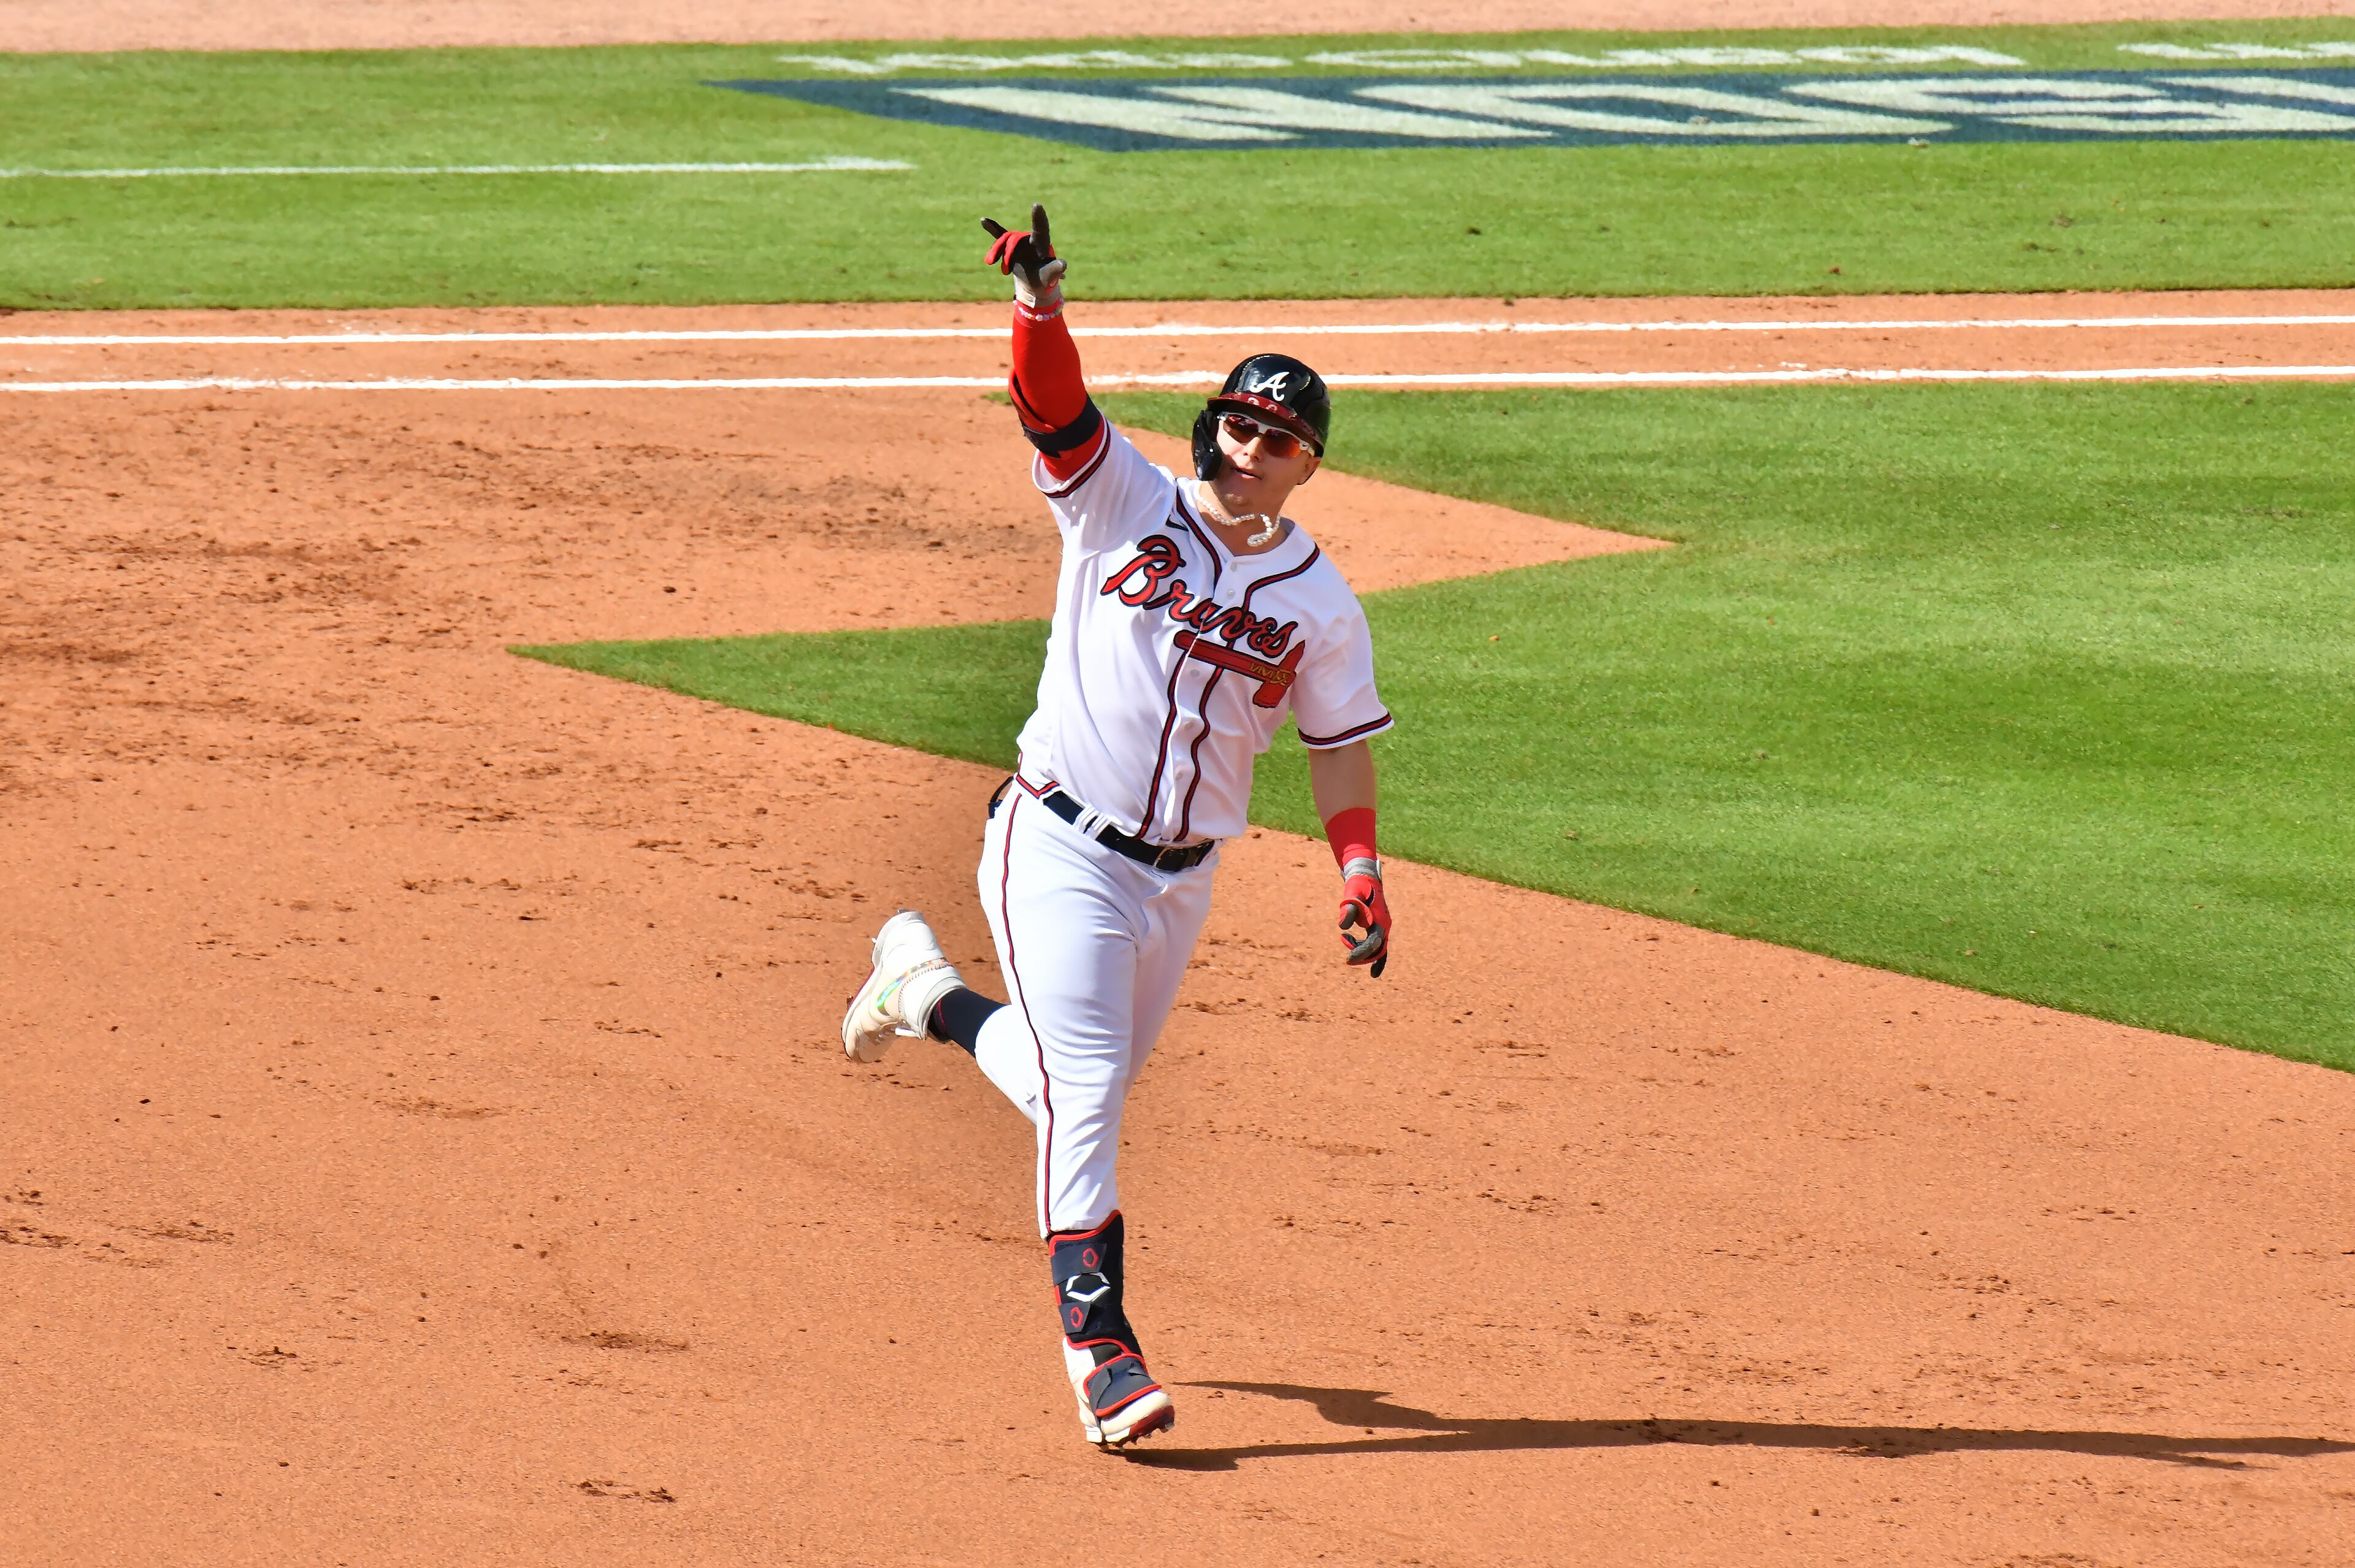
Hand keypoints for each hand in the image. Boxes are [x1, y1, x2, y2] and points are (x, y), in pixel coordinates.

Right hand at [980, 202, 1066, 306]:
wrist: (1035, 284)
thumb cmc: (1045, 280)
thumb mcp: (1049, 277)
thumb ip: (1055, 270)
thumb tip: (1063, 264)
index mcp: (1042, 244)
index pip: (1041, 228)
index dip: (1039, 218)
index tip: (1037, 205)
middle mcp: (1030, 239)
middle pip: (1015, 239)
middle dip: (1008, 253)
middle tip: (1005, 269)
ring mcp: (1019, 241)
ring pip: (1005, 241)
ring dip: (998, 252)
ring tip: (991, 262)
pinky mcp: (1010, 246)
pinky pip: (1000, 235)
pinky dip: (992, 228)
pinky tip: (983, 220)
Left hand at [1337, 857, 1388, 978]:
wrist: (1365, 876)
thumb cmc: (1357, 885)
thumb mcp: (1350, 895)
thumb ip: (1348, 909)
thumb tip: (1343, 926)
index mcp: (1380, 919)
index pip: (1372, 943)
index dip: (1361, 952)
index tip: (1348, 958)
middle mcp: (1385, 924)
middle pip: (1377, 949)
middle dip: (1363, 957)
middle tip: (1347, 960)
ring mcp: (1383, 925)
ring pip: (1379, 949)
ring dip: (1365, 953)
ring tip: (1349, 953)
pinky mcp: (1379, 925)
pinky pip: (1380, 945)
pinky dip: (1377, 957)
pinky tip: (1372, 970)